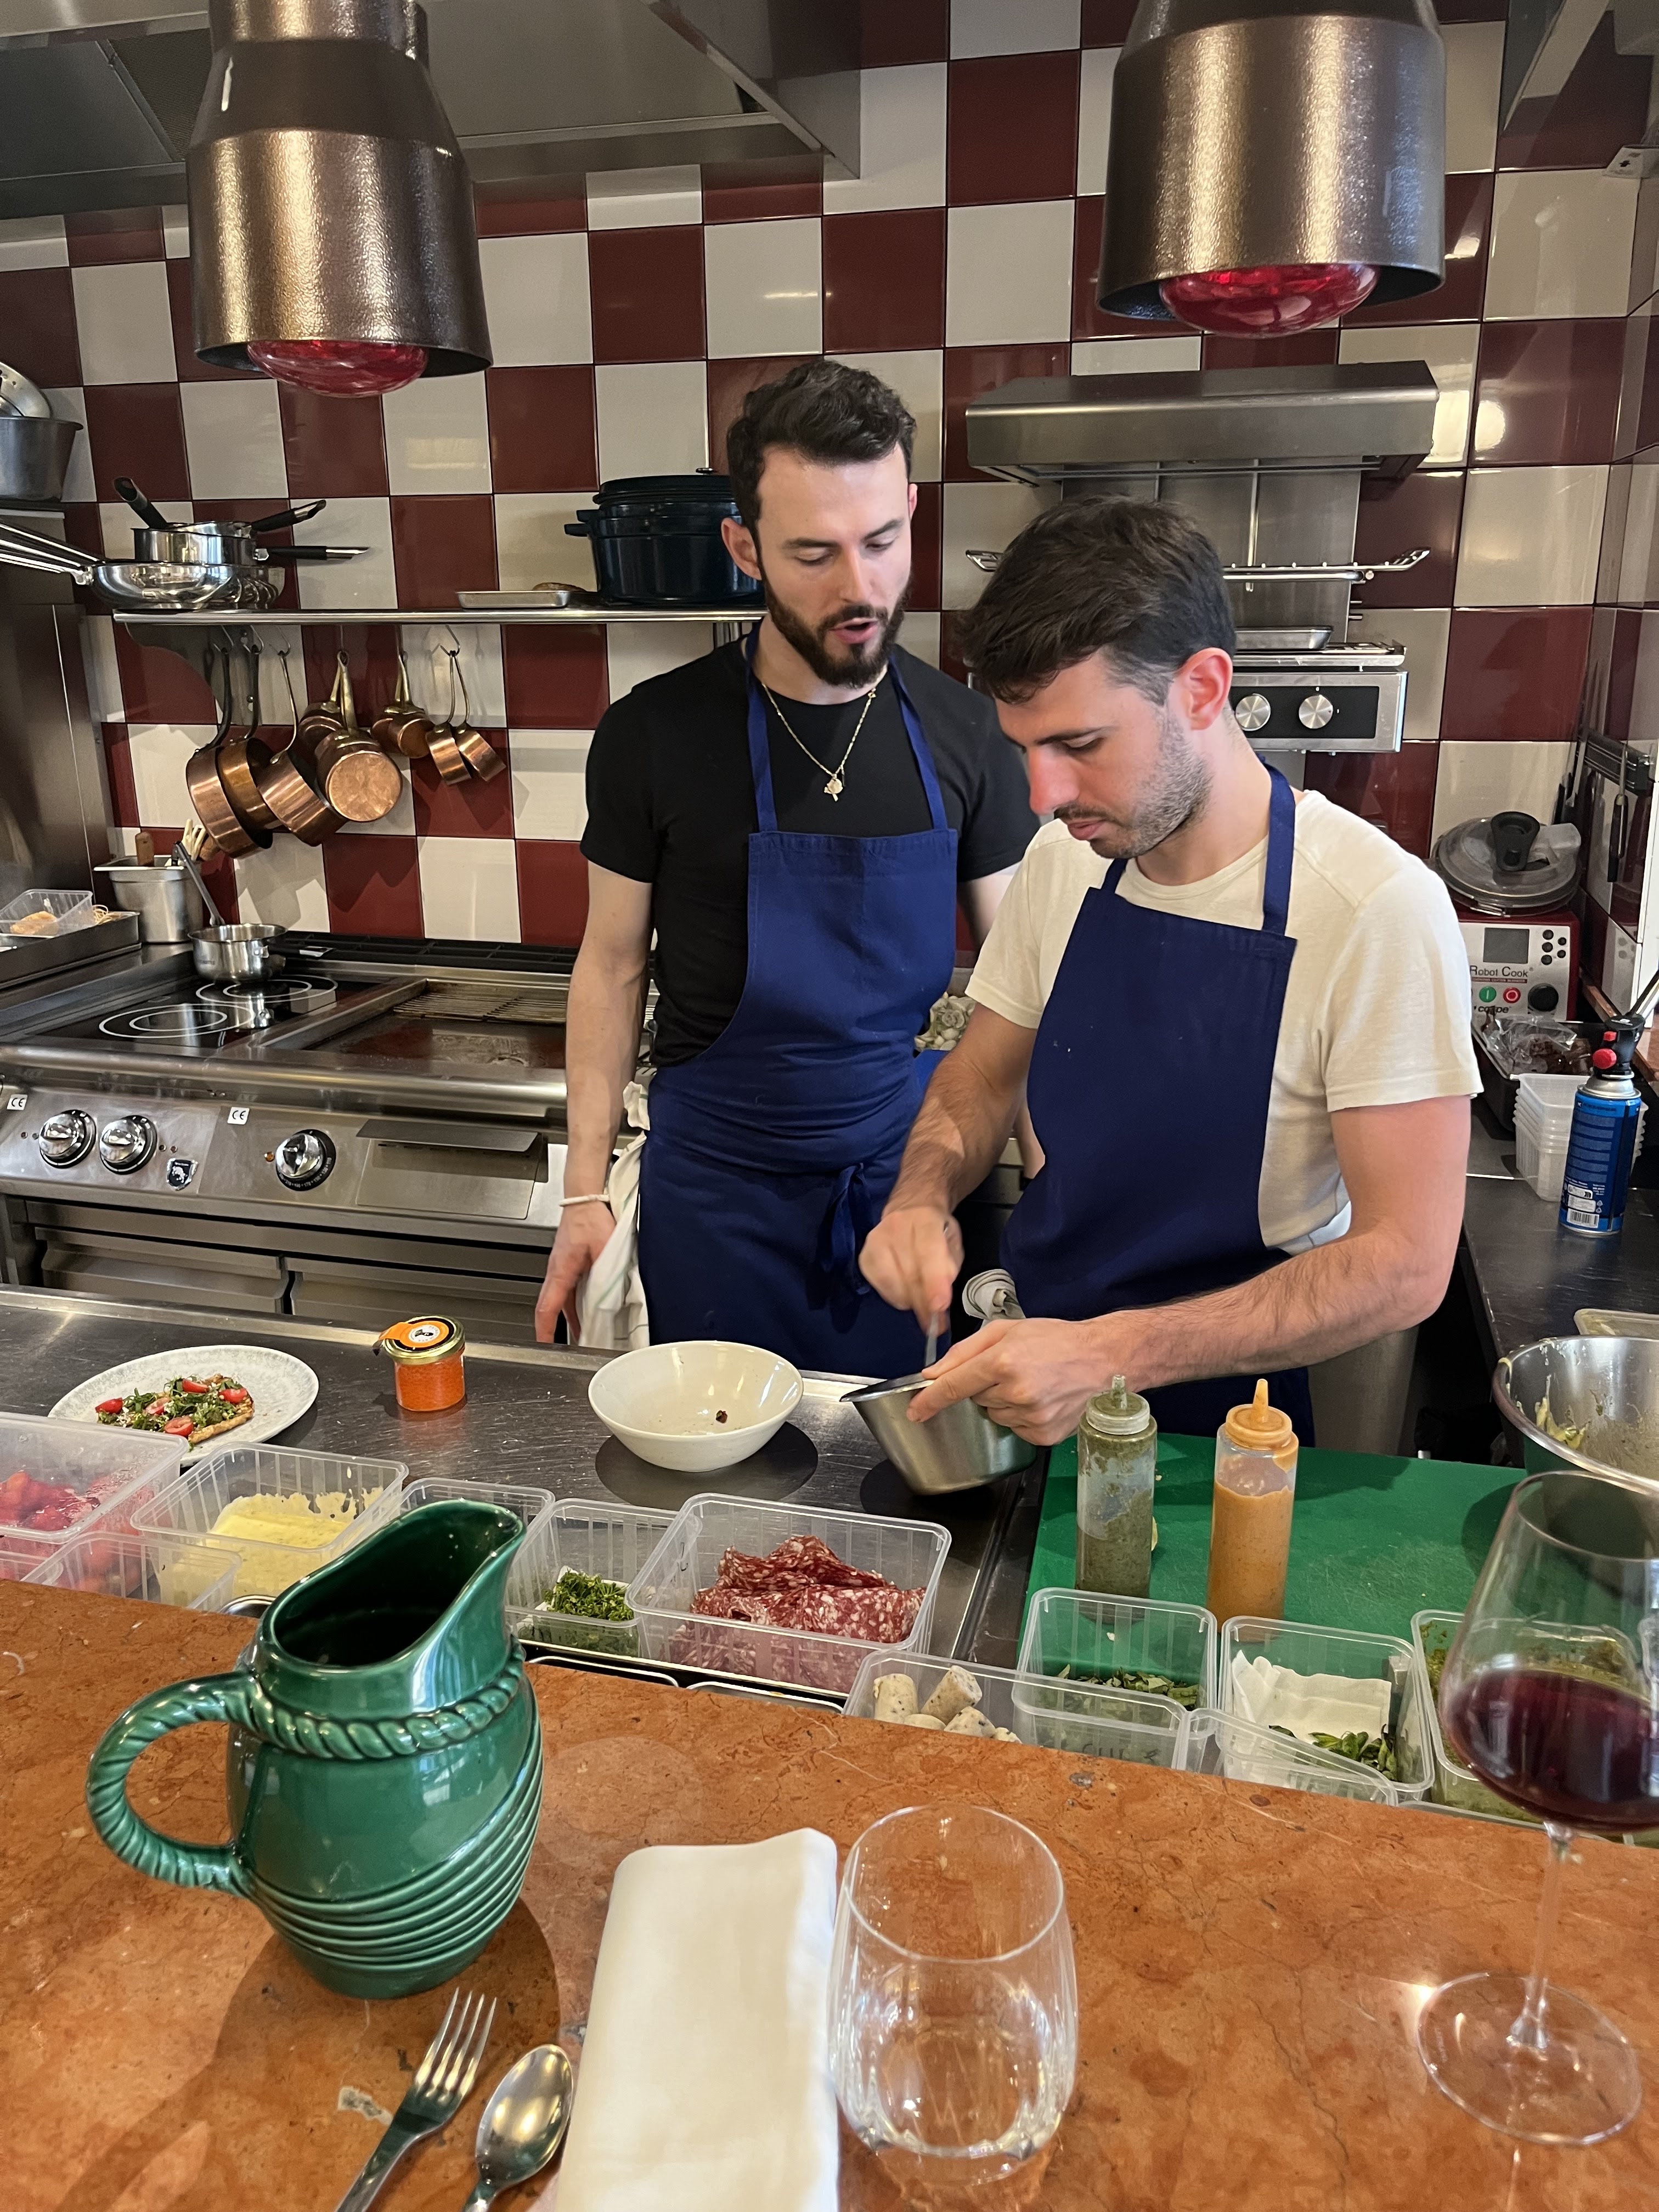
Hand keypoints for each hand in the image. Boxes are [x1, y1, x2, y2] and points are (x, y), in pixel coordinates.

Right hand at [535, 1201, 614, 1343]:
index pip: (547, 1308)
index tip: (545, 1348)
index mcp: (560, 1271)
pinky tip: (589, 1315)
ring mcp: (562, 1270)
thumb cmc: (591, 1217)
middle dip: (555, 1332)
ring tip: (584, 1338)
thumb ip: (607, 1273)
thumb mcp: (604, 1247)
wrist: (585, 1198)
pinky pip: (569, 1293)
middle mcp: (557, 1273)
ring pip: (561, 1303)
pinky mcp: (570, 1266)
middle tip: (570, 1351)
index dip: (545, 1331)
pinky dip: (575, 1308)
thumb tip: (610, 1297)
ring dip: (569, 1321)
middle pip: (551, 1309)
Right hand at [858, 1204, 962, 1329]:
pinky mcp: (864, 1256)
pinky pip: (879, 1286)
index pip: (928, 1252)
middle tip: (935, 1320)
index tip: (939, 1307)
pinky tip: (905, 1291)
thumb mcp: (953, 1243)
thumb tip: (939, 1301)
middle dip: (924, 1302)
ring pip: (892, 1283)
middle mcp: (896, 1226)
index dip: (934, 1282)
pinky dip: (894, 1296)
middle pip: (909, 1273)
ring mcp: (875, 1240)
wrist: (911, 1208)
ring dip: (909, 1300)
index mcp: (925, 1218)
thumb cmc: (936, 1229)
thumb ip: (949, 1269)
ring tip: (921, 1300)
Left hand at [907, 1317, 1111, 1445]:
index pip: (953, 1387)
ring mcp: (1031, 1416)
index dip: (929, 1401)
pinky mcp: (1043, 1434)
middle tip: (1013, 1369)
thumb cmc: (1057, 1340)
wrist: (1103, 1359)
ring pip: (994, 1414)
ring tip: (1031, 1383)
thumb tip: (934, 1374)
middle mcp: (1016, 1392)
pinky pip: (1014, 1428)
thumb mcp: (1006, 1329)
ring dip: (1003, 1402)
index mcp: (1003, 1361)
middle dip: (984, 1386)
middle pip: (975, 1399)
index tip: (916, 1411)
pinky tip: (1040, 1399)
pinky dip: (1020, 1416)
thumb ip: (965, 1351)